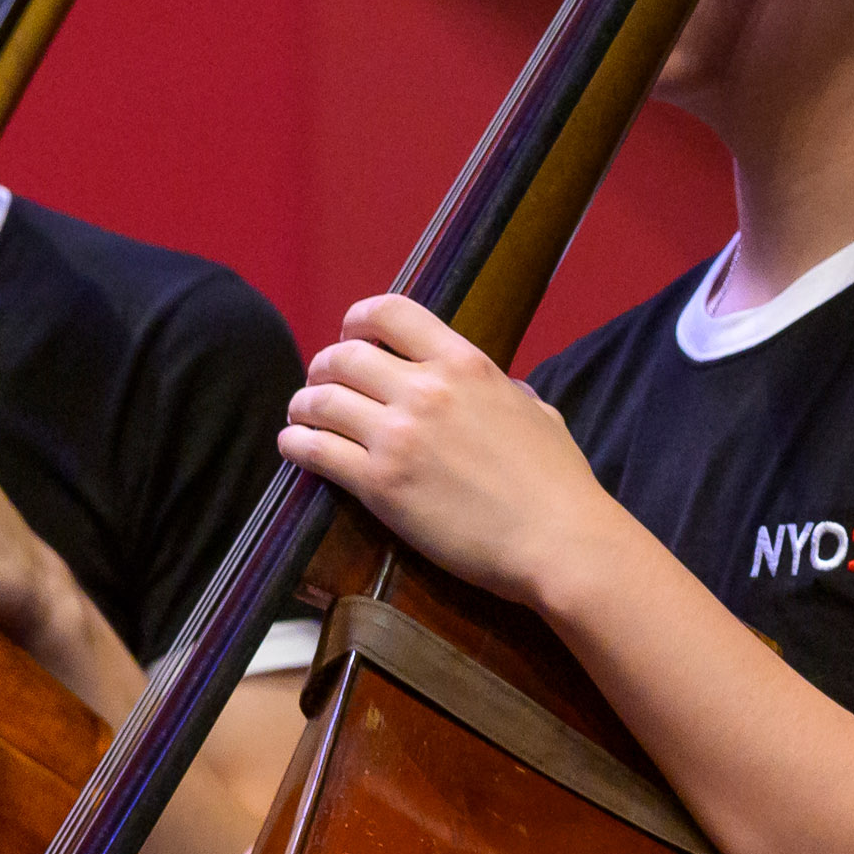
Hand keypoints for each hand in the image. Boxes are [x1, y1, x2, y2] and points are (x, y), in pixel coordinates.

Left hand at [276, 295, 621, 612]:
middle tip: (322, 385)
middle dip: (324, 368)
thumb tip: (504, 390)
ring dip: (303, 406)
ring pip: (319, 400)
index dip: (358, 320)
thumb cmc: (558, 483)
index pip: (391, 312)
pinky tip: (295, 447)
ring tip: (302, 418)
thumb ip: (507, 393)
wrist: (558, 541)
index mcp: (465, 363)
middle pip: (343, 356)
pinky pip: (315, 451)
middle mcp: (426, 389)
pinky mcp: (379, 484)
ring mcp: (399, 435)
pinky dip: (296, 444)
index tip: (351, 336)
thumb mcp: (539, 413)